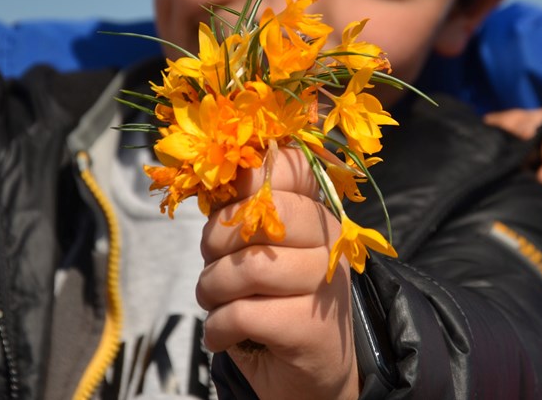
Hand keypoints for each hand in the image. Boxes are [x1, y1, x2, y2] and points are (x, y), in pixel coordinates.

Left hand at [197, 147, 359, 399]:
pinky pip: (241, 314)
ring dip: (211, 289)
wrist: (311, 374)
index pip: (289, 166)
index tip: (225, 211)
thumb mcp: (261, 248)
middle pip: (261, 213)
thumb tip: (215, 177)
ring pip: (247, 266)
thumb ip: (245, 212)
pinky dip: (216, 329)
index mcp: (318, 212)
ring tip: (214, 303)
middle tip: (212, 265)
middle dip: (216, 240)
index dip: (244, 181)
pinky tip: (221, 335)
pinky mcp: (311, 328)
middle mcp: (330, 241)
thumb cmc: (274, 300)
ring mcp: (325, 284)